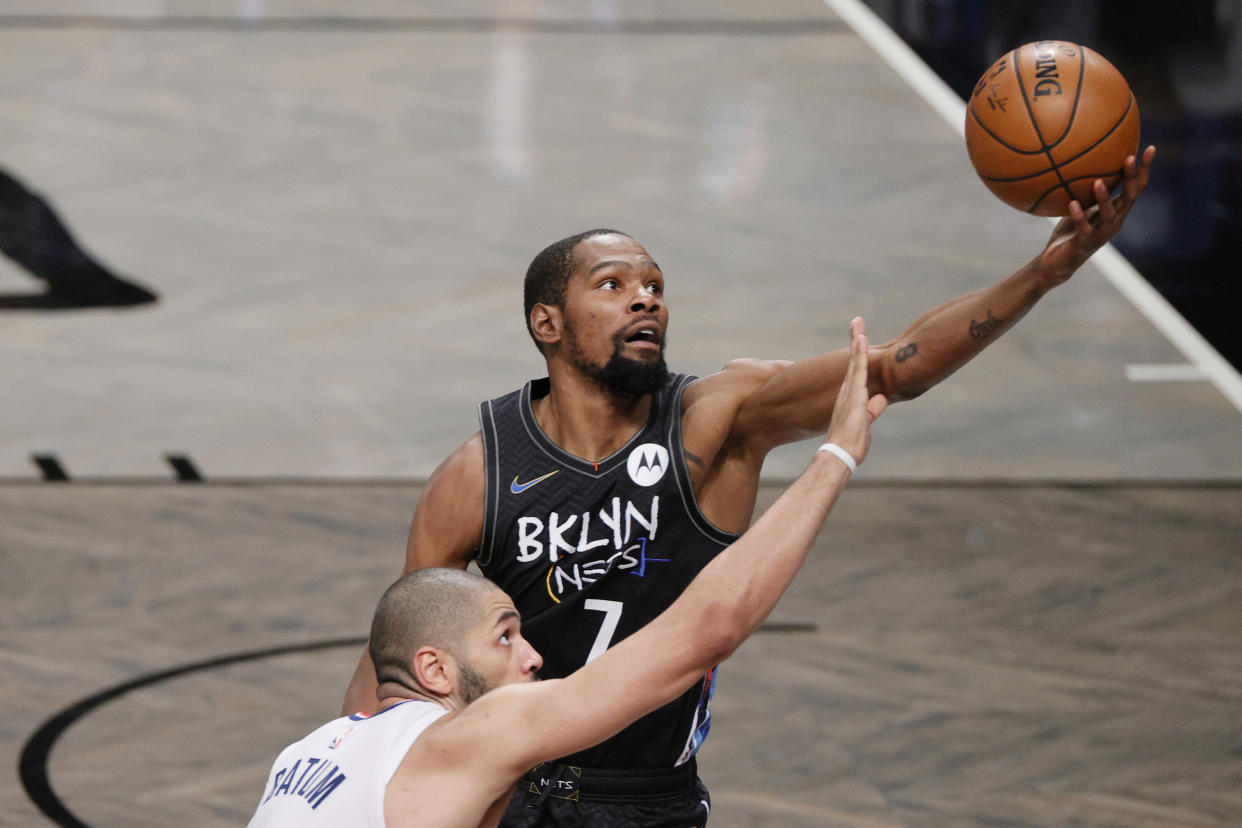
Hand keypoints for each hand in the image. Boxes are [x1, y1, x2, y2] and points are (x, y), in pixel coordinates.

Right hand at [823, 317, 887, 466]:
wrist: (841, 454)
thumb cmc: (852, 444)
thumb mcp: (866, 424)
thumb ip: (872, 410)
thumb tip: (881, 398)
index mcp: (850, 399)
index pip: (857, 373)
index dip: (858, 357)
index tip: (859, 341)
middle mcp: (847, 391)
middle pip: (854, 362)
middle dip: (856, 342)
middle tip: (857, 323)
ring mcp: (849, 391)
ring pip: (855, 361)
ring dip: (857, 341)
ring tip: (858, 324)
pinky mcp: (853, 392)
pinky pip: (857, 368)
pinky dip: (858, 353)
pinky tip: (860, 339)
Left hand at [1039, 144, 1155, 285]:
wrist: (1058, 262)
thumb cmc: (1070, 229)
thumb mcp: (1079, 203)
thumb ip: (1084, 186)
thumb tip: (1079, 158)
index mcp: (1117, 210)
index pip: (1136, 187)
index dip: (1144, 169)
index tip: (1150, 148)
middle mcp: (1114, 221)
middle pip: (1130, 198)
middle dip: (1132, 178)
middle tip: (1129, 158)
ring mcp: (1101, 234)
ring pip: (1108, 215)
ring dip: (1104, 198)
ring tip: (1098, 182)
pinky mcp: (1084, 244)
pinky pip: (1083, 229)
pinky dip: (1079, 216)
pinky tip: (1072, 203)